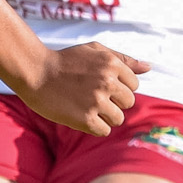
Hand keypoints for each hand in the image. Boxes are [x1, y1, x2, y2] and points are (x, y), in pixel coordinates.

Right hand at [20, 42, 149, 137]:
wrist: (34, 72)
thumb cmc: (65, 61)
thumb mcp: (94, 51)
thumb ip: (123, 59)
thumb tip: (149, 67)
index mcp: (112, 64)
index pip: (134, 86)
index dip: (118, 87)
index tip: (99, 84)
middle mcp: (107, 82)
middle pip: (128, 103)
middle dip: (113, 102)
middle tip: (91, 96)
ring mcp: (96, 101)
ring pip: (118, 118)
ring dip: (104, 116)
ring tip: (85, 106)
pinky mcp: (85, 119)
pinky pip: (104, 131)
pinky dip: (94, 127)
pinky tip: (80, 115)